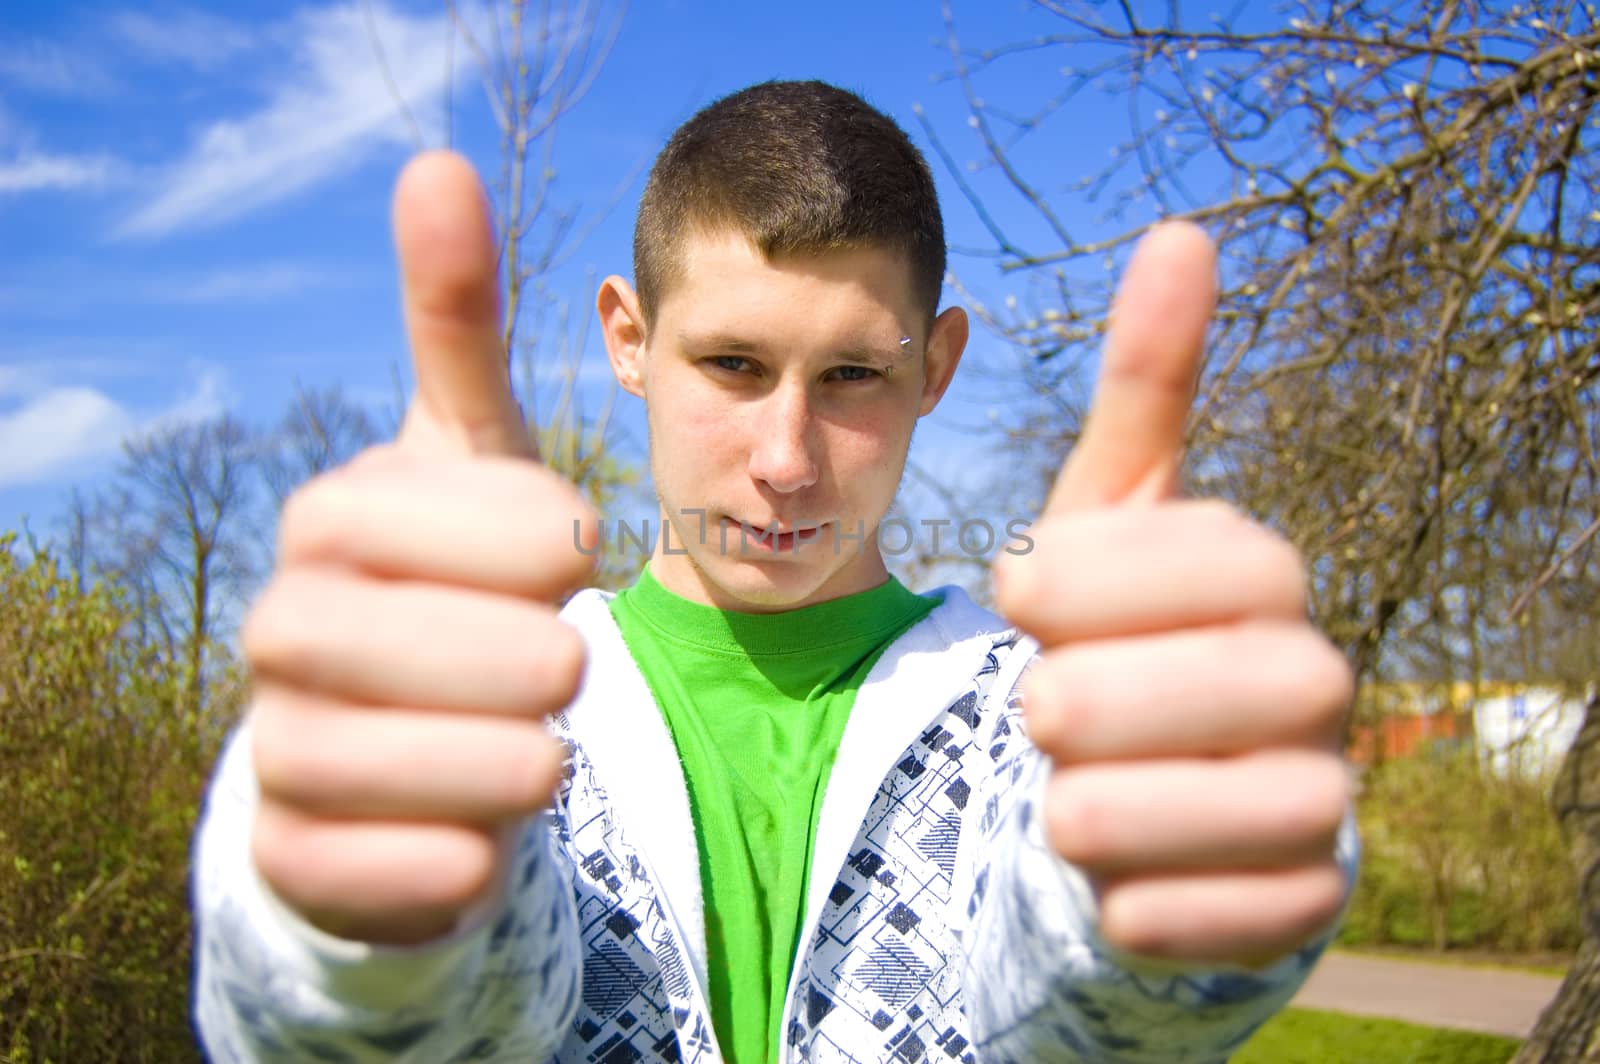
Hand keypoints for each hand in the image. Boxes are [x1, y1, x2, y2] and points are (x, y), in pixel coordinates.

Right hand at [243, 152, 596, 944]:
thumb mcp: (467, 457)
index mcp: (333, 518)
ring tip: (537, 747)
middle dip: (536, 661)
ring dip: (518, 761)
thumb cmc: (453, 584)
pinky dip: (467, 857)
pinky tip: (478, 832)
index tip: (574, 554)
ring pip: (434, 766)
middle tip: (563, 665)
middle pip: (454, 649)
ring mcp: (277, 748)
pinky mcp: (297, 858)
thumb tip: (436, 160)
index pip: (477, 522)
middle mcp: (281, 627)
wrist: (397, 744)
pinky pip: (406, 870)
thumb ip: (454, 325)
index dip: (544, 542)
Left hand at [992, 223, 1352, 967]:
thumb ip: (1145, 390)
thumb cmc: (1119, 638)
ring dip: (1093, 805)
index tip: (1020, 593)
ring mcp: (1318, 801)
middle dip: (1082, 698)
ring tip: (1071, 791)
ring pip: (1190, 808)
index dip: (1081, 576)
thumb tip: (1181, 232)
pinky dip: (1132, 900)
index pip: (1194, 557)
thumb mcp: (1112, 518)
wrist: (1148, 786)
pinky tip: (1112, 877)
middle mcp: (1317, 681)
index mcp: (1267, 575)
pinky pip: (1205, 915)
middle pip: (1188, 688)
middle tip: (1042, 708)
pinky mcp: (1296, 909)